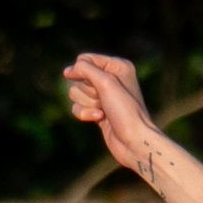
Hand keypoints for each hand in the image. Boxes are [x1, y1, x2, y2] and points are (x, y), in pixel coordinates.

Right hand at [64, 54, 152, 169]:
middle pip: (80, 77)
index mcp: (117, 67)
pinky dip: (85, 114)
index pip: (86, 59)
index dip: (81, 70)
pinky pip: (78, 107)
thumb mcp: (106, 82)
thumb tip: (68, 71)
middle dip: (88, 90)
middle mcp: (110, 80)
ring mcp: (104, 97)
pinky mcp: (97, 112)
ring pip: (76, 93)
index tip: (85, 81)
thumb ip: (85, 69)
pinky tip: (100, 119)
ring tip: (103, 111)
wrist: (134, 142)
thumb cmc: (125, 111)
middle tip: (103, 100)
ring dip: (87, 103)